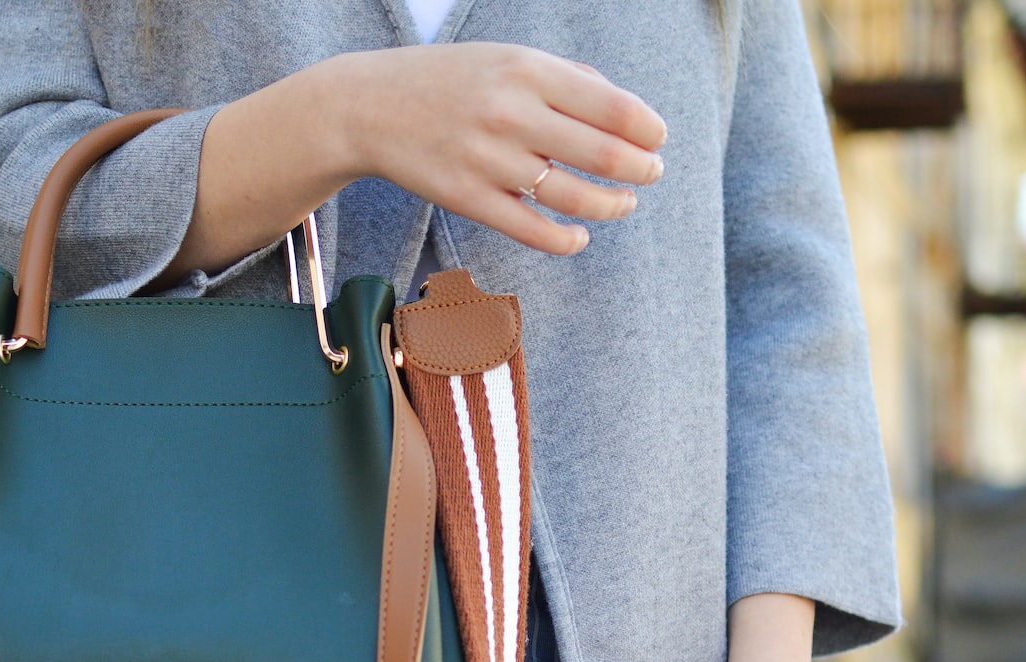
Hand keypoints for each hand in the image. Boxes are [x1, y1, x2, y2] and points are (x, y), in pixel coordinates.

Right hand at [169, 45, 666, 280]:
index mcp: (526, 71)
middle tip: (651, 174)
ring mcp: (488, 160)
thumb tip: (625, 111)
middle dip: (639, 170)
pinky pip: (532, 230)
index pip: (612, 107)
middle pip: (602, 155)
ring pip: (572, 197)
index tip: (658, 139)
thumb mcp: (506, 58)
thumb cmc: (446, 80)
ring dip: (610, 207)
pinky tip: (579, 236)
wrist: (367, 105)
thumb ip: (566, 79)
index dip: (647, 129)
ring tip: (623, 205)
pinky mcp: (467, 198)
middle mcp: (510, 114)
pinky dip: (566, 239)